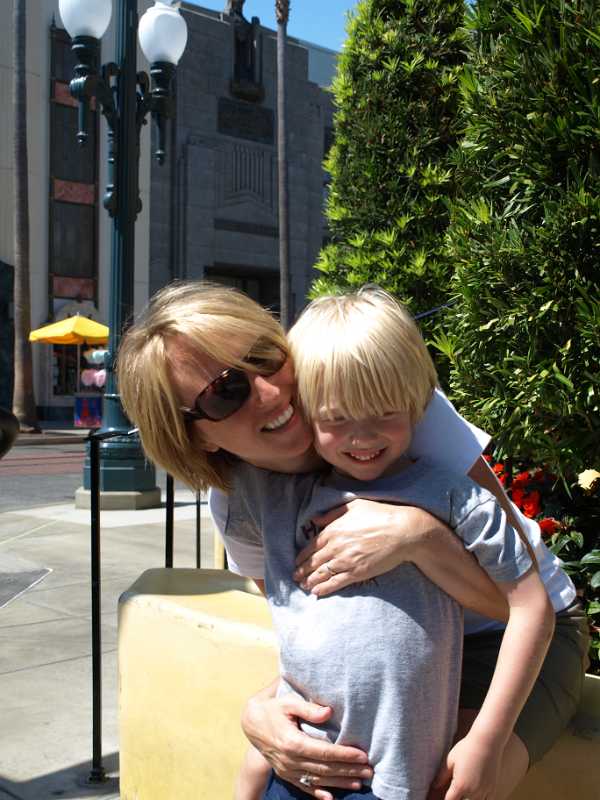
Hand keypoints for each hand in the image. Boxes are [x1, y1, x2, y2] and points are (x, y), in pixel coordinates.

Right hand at [241, 692, 372, 798]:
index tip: (363, 755)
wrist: (251, 723)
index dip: (345, 754)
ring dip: (340, 783)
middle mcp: (290, 760)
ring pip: (318, 780)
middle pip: (325, 768)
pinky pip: (304, 786)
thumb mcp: (288, 702)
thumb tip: (329, 712)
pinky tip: (332, 798)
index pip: (325, 752)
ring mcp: (287, 769)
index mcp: (292, 742)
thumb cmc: (273, 708)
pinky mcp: (285, 774)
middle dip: (349, 770)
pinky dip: (318, 793)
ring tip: (360, 783)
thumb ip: (308, 708)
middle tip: (369, 771)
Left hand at [293, 500, 433, 596]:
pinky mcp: (357, 573)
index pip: (311, 546)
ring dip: (310, 581)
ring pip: (322, 574)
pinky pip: (336, 583)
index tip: (297, 562)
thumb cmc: (380, 514)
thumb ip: (332, 513)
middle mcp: (335, 547)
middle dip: (302, 571)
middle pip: (313, 562)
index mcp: (333, 530)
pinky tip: (317, 592)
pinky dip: (324, 589)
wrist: (402, 531)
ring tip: (303, 586)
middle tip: (295, 577)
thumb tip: (315, 520)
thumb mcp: (353, 506)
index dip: (302, 556)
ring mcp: (345, 561)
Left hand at [430, 733, 502, 799]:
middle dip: (457, 798)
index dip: (445, 799)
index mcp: (460, 786)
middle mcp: (473, 792)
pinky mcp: (492, 789)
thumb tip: (434, 786)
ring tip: (464, 790)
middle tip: (454, 791)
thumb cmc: (466, 748)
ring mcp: (484, 791)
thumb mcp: (450, 760)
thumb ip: (441, 776)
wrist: (486, 742)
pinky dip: (479, 799)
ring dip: (468, 799)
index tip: (443, 795)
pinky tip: (475, 794)